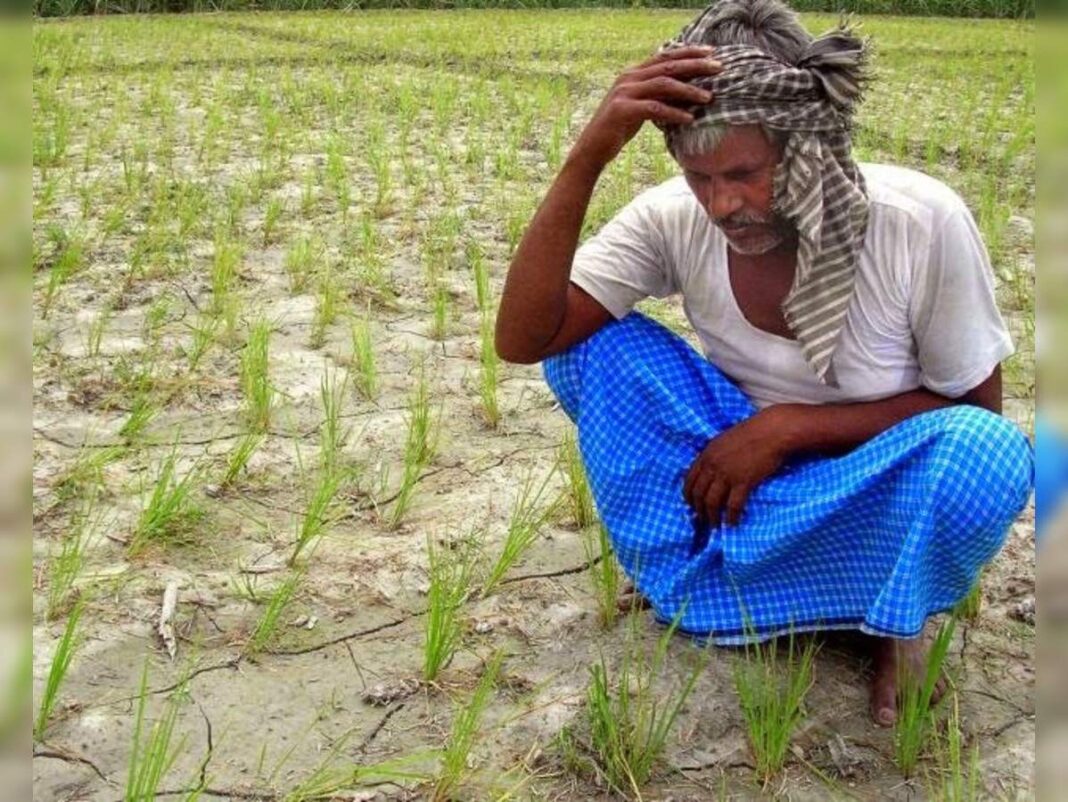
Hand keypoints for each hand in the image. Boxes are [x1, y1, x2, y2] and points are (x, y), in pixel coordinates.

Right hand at [570, 45, 721, 171]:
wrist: (592, 148)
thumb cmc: (619, 129)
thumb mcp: (641, 108)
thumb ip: (659, 97)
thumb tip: (689, 95)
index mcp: (633, 73)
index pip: (665, 56)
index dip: (689, 53)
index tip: (712, 54)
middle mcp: (629, 78)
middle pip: (668, 66)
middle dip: (696, 66)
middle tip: (719, 68)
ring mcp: (624, 93)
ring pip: (663, 85)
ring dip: (689, 90)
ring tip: (708, 97)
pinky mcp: (622, 110)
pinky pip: (654, 108)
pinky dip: (674, 113)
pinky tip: (689, 119)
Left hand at [683, 407, 794, 527]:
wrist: (772, 431)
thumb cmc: (752, 433)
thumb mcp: (724, 441)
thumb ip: (714, 455)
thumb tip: (711, 470)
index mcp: (706, 454)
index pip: (689, 480)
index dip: (688, 496)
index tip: (691, 505)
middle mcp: (713, 466)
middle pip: (698, 494)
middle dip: (698, 509)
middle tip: (702, 519)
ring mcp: (727, 474)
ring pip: (712, 502)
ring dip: (712, 517)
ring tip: (715, 525)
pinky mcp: (744, 482)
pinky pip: (733, 505)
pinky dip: (731, 517)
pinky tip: (732, 523)